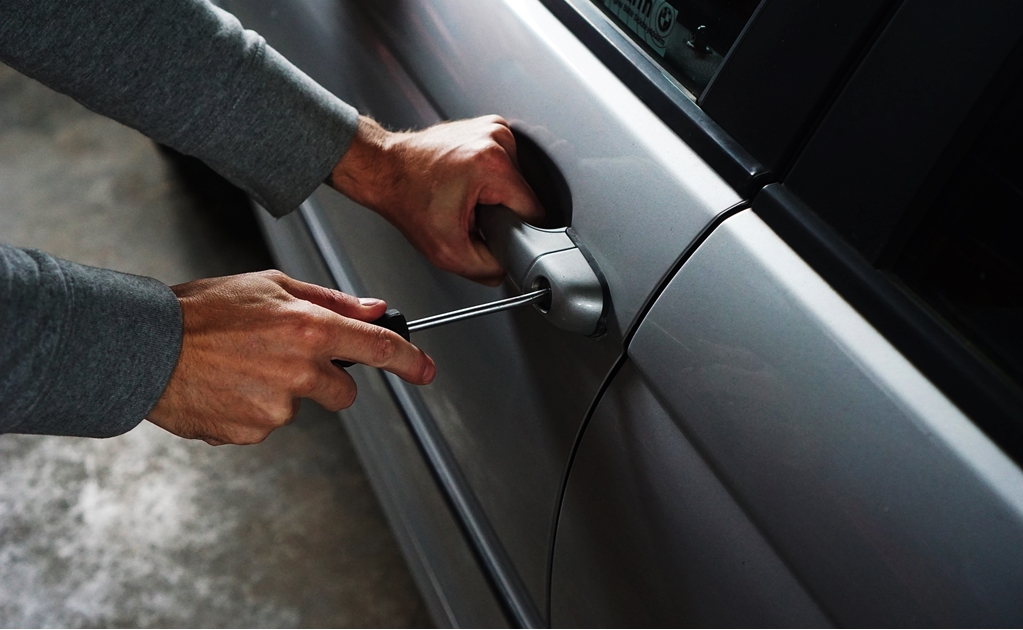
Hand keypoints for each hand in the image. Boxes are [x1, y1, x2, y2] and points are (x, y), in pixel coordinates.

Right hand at [146, 270, 434, 444]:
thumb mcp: (270, 285)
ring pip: (299, 407)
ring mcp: (276, 408)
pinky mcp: (252, 433)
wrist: (144, 347)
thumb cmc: (202, 311)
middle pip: (343, 392)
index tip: (425, 370)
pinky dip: (251, 409)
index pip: (378, 349)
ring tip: (239, 367)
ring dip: (280, 392)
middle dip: (325, 380)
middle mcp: (299, 371)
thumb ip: (330, 300)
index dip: (410, 361)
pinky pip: (266, 424)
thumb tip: (374, 310)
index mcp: (309, 329)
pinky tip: (226, 387)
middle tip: (283, 357)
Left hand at [329, 115, 543, 285]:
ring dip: (496, 195)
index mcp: (493, 165)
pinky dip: (490, 179)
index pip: (534, 211)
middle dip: (502, 211)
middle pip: (524, 195)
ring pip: (516, 181)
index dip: (516, 230)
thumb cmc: (406, 199)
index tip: (492, 231)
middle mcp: (497, 139)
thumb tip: (508, 268)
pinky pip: (505, 165)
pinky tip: (467, 183)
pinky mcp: (488, 127)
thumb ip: (486, 269)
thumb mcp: (447, 251)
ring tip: (466, 196)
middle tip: (470, 214)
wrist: (384, 169)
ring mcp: (493, 128)